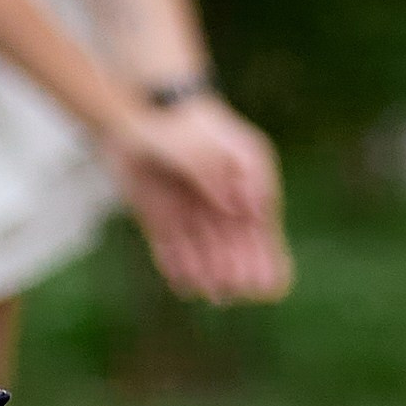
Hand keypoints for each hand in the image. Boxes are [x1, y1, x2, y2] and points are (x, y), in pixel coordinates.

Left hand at [106, 95, 293, 303]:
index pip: (260, 223)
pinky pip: (171, 245)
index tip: (269, 282)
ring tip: (215, 294)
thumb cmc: (177, 122)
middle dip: (238, 265)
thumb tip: (245, 211)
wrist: (136, 111)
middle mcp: (222, 198)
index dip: (266, 253)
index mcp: (246, 177)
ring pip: (204, 248)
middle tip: (240, 290)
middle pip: (234, 241)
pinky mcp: (162, 216)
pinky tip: (183, 285)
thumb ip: (217, 176)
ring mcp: (193, 209)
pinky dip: (176, 264)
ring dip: (210, 271)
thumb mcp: (199, 145)